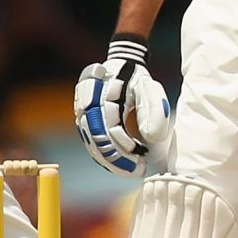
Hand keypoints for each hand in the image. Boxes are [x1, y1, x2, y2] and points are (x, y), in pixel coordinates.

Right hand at [73, 37, 172, 176]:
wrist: (120, 67)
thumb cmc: (136, 79)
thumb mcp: (149, 88)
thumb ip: (154, 109)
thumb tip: (153, 138)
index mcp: (102, 92)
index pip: (109, 126)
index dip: (124, 145)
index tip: (142, 158)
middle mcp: (87, 103)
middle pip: (97, 139)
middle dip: (117, 159)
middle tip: (138, 171)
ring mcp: (82, 113)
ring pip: (93, 144)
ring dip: (111, 161)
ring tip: (132, 171)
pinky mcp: (85, 122)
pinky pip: (92, 143)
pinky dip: (106, 156)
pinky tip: (122, 165)